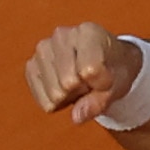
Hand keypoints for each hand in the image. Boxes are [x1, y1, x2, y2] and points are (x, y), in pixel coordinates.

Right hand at [23, 22, 140, 125]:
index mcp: (88, 33)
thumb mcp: (118, 85)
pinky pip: (41, 96)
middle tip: (90, 81)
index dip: (101, 84)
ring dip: (68, 96)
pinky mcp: (31, 64)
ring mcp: (42, 48)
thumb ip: (100, 101)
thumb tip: (76, 116)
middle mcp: (61, 35)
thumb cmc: (114, 70)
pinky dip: (54, 100)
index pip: (90, 70)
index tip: (107, 77)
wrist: (105, 62)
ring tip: (77, 82)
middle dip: (82, 90)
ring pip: (54, 92)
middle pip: (68, 82)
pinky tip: (63, 86)